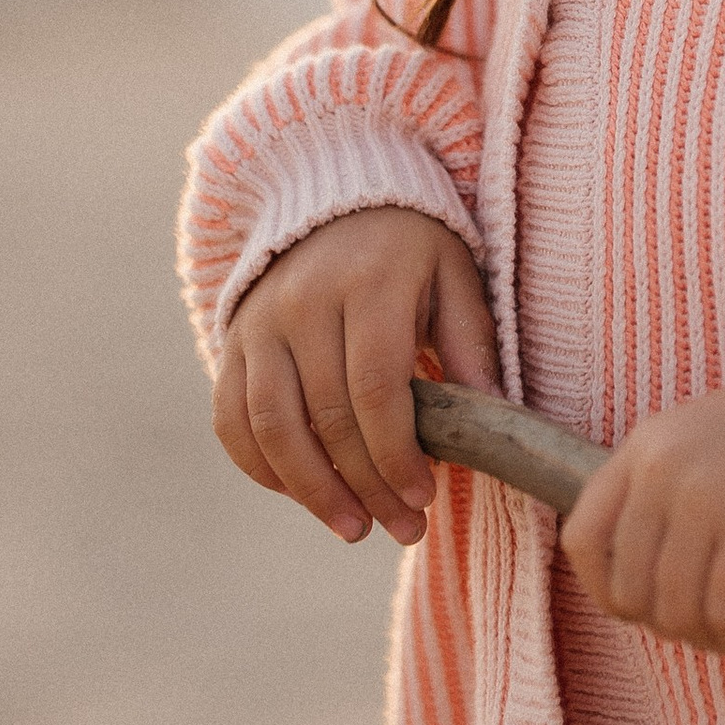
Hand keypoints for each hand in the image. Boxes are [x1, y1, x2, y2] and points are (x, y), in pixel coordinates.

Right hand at [213, 208, 497, 548]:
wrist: (333, 196)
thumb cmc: (408, 248)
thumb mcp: (454, 274)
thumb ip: (472, 341)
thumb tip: (493, 418)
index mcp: (369, 281)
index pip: (375, 386)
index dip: (398, 453)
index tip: (427, 497)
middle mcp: (304, 301)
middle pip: (327, 416)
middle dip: (366, 485)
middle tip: (403, 528)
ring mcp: (260, 321)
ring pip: (271, 424)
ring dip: (311, 491)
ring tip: (353, 528)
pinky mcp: (232, 340)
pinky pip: (231, 417)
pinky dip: (261, 467)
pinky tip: (302, 495)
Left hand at [559, 375, 724, 659]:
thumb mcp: (700, 445)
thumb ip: (662, 497)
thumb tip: (636, 592)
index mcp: (645, 447)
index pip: (583, 539)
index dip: (607, 592)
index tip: (649, 608)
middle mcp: (664, 471)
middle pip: (633, 593)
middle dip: (677, 624)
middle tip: (723, 622)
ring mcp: (708, 498)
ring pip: (681, 614)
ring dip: (721, 640)